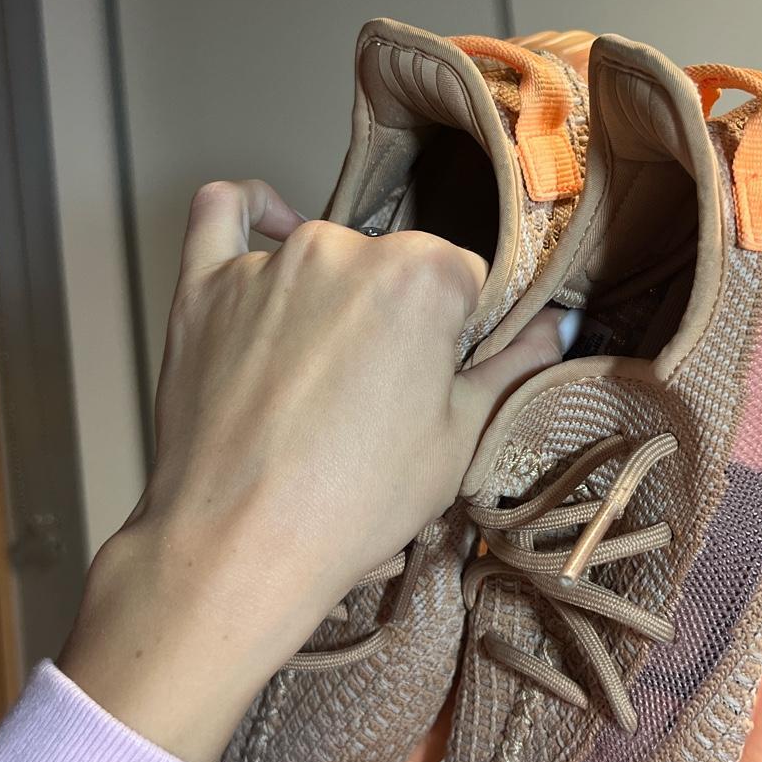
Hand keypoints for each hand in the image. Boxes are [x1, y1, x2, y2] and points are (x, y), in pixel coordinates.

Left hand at [58, 179, 568, 761]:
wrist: (240, 547)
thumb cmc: (359, 499)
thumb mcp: (461, 438)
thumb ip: (514, 365)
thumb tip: (558, 323)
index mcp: (422, 274)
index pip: (466, 280)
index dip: (462, 332)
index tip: (443, 377)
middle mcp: (345, 246)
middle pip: (394, 266)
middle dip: (400, 317)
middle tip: (381, 393)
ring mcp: (268, 263)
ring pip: (325, 256)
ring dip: (336, 297)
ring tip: (320, 378)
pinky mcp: (203, 286)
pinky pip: (224, 215)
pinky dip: (252, 214)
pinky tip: (269, 228)